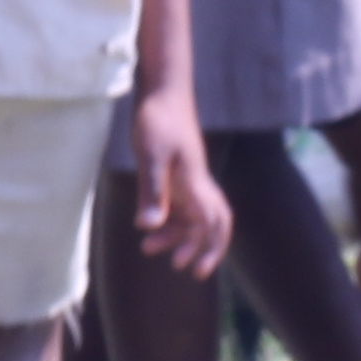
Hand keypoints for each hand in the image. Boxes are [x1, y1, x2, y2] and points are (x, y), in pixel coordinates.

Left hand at [116, 86, 229, 278]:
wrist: (163, 91)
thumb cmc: (158, 120)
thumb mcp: (150, 156)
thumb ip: (151, 191)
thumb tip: (148, 227)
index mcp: (195, 184)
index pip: (212, 224)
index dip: (208, 249)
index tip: (192, 269)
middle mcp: (196, 185)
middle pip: (209, 225)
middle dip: (198, 248)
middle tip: (179, 267)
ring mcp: (187, 180)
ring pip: (191, 217)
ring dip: (176, 235)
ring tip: (149, 248)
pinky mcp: (176, 174)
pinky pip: (180, 205)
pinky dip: (170, 220)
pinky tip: (150, 227)